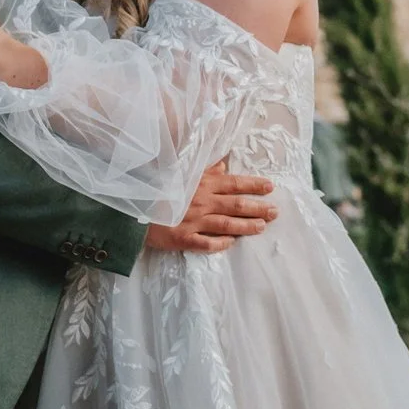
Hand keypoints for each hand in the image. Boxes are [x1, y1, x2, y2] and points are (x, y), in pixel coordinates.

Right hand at [146, 160, 279, 253]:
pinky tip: (232, 243)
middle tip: (275, 212)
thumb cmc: (159, 187)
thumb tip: (224, 165)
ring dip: (246, 226)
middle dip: (258, 208)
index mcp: (202, 184)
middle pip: (236, 205)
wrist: (132, 208)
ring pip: (226, 225)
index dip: (254, 185)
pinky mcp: (183, 238)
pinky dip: (220, 243)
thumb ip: (205, 169)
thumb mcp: (182, 172)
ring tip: (262, 227)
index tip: (270, 187)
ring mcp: (193, 221)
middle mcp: (202, 202)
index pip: (234, 183)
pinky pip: (206, 243)